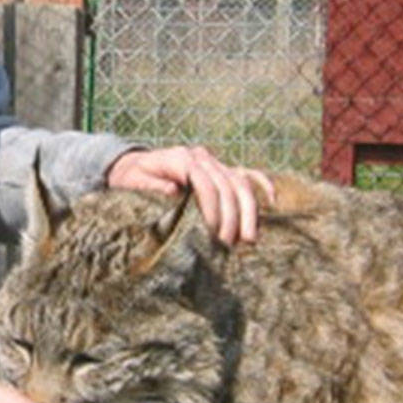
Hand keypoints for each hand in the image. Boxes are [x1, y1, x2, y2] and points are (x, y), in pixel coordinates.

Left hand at [106, 145, 273, 246]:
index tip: (213, 234)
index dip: (213, 210)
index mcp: (181, 158)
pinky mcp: (221, 170)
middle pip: (228, 184)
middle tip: (227, 244)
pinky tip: (272, 202)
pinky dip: (262, 185)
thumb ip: (151, 186)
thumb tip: (173, 190)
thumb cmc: (131, 179)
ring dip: (248, 211)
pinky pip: (247, 174)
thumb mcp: (133, 182)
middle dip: (232, 216)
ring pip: (241, 182)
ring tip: (247, 239)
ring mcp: (214, 162)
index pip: (206, 184)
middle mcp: (202, 157)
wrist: (132, 166)